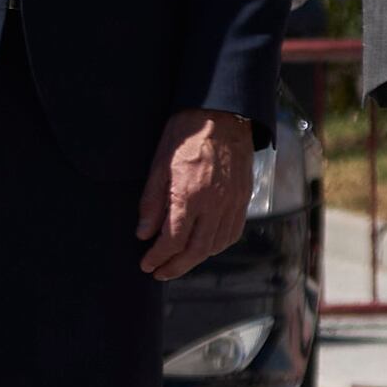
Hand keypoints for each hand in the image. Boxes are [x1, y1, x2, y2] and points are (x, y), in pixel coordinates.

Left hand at [137, 110, 256, 279]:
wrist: (223, 113)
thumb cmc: (186, 133)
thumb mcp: (159, 163)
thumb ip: (152, 201)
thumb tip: (144, 232)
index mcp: (190, 194)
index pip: (172, 240)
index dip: (157, 257)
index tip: (145, 263)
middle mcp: (214, 203)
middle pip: (196, 251)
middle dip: (175, 267)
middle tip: (158, 273)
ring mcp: (232, 202)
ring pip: (215, 245)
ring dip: (194, 260)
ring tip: (177, 261)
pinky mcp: (243, 199)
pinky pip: (232, 233)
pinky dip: (216, 246)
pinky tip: (203, 246)